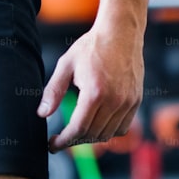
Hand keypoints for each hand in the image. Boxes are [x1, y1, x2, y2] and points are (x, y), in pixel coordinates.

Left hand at [37, 27, 143, 152]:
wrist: (120, 33)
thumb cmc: (90, 47)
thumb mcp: (65, 66)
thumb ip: (53, 91)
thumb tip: (42, 114)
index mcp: (95, 92)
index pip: (79, 129)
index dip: (64, 141)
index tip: (52, 145)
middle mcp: (115, 100)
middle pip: (93, 135)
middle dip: (74, 141)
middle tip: (60, 140)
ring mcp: (128, 102)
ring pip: (109, 134)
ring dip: (91, 138)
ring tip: (75, 132)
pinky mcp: (136, 100)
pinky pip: (123, 127)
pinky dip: (108, 132)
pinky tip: (95, 125)